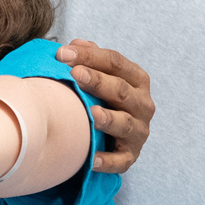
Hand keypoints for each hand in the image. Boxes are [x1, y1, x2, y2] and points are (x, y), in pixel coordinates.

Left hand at [56, 39, 153, 172]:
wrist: (114, 133)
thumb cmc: (102, 96)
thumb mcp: (100, 74)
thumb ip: (89, 58)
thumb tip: (74, 44)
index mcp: (136, 79)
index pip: (115, 62)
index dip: (89, 56)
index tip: (62, 54)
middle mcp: (142, 104)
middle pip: (120, 90)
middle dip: (97, 81)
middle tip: (75, 74)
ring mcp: (139, 131)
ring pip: (125, 124)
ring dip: (108, 119)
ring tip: (91, 114)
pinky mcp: (130, 155)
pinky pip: (120, 160)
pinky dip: (108, 160)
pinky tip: (92, 159)